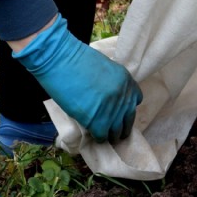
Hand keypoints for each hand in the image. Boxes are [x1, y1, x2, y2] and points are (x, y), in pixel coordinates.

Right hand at [12, 14, 141, 142]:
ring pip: (116, 131)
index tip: (119, 112)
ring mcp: (112, 110)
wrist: (61, 60)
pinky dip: (97, 137)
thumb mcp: (105, 67)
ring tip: (104, 135)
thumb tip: (110, 97)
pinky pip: (101, 136)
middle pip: (128, 119)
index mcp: (127, 81)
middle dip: (121, 126)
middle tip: (113, 130)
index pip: (136, 100)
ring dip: (110, 134)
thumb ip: (112, 83)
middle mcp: (123, 96)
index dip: (126, 108)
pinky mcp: (97, 121)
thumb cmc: (77, 59)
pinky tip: (92, 134)